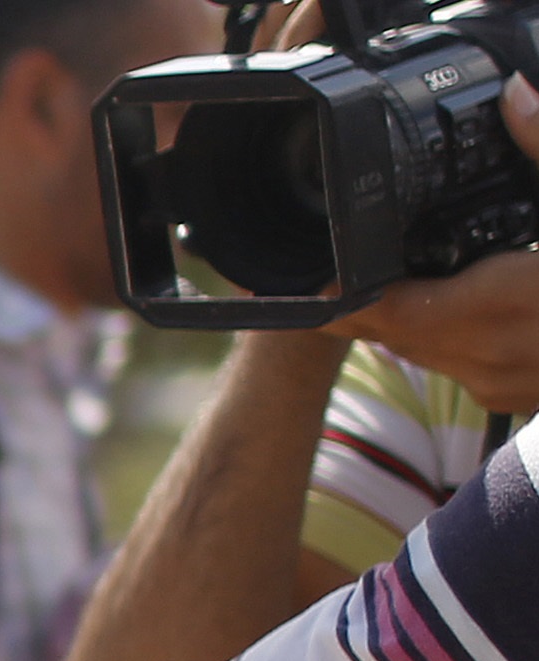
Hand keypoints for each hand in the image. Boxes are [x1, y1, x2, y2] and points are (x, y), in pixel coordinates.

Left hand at [332, 77, 538, 413]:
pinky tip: (451, 307)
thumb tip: (518, 98)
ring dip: (400, 320)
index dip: (339, 298)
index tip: (309, 281)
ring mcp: (498, 382)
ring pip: (420, 352)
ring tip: (376, 285)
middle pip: (393, 333)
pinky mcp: (510, 397)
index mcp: (498, 304)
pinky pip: (455, 365)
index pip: (387, 310)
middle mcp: (486, 354)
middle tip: (331, 275)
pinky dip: (442, 336)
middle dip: (361, 304)